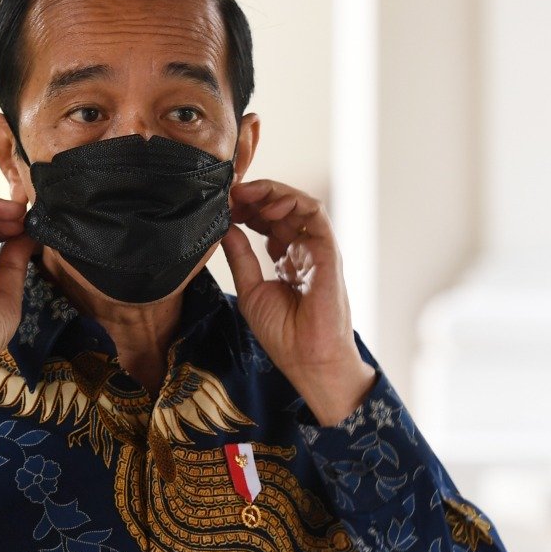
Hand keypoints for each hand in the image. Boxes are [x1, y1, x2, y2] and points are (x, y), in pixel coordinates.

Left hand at [220, 179, 375, 425]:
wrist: (307, 358)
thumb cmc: (283, 334)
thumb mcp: (250, 289)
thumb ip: (240, 257)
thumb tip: (224, 227)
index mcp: (286, 260)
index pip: (268, 221)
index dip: (245, 209)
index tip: (223, 207)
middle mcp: (303, 250)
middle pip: (282, 208)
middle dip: (255, 196)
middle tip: (230, 194)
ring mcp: (316, 249)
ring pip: (299, 204)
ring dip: (271, 192)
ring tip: (245, 194)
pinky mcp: (327, 250)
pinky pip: (315, 213)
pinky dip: (292, 201)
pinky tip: (267, 204)